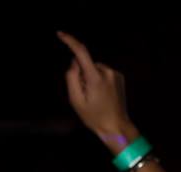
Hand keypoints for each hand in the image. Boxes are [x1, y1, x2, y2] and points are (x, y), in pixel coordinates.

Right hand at [57, 31, 137, 149]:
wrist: (116, 126)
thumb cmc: (93, 117)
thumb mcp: (76, 101)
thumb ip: (72, 79)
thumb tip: (74, 63)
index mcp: (95, 77)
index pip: (81, 52)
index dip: (70, 41)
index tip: (60, 34)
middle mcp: (107, 71)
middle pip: (87, 64)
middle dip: (81, 75)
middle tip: (83, 95)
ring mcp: (115, 73)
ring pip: (95, 69)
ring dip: (90, 79)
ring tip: (94, 97)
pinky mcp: (120, 77)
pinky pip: (103, 73)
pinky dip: (98, 80)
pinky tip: (101, 95)